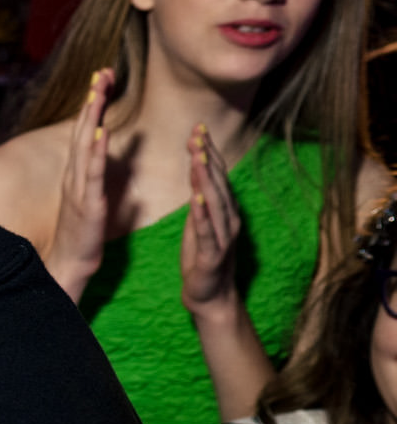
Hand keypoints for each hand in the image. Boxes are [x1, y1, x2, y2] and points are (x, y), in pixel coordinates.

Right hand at [46, 68, 114, 293]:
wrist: (68, 265)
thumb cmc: (83, 236)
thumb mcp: (93, 199)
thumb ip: (99, 175)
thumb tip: (114, 153)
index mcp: (78, 175)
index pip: (86, 132)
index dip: (93, 105)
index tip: (102, 79)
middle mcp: (75, 177)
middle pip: (84, 131)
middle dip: (92, 100)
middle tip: (102, 72)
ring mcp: (79, 189)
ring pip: (85, 145)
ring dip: (92, 117)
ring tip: (99, 91)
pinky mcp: (88, 205)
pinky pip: (91, 174)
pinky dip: (95, 153)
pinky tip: (101, 133)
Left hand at [182, 122, 246, 319]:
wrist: (210, 295)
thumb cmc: (202, 257)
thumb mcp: (198, 222)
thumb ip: (199, 197)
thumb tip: (197, 169)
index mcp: (223, 210)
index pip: (216, 175)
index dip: (208, 151)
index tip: (197, 128)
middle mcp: (228, 219)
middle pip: (217, 182)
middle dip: (207, 157)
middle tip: (197, 133)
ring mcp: (222, 236)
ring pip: (214, 203)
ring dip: (206, 179)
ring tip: (198, 157)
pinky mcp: (212, 255)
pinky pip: (207, 231)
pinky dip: (202, 214)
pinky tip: (196, 199)